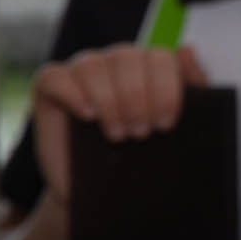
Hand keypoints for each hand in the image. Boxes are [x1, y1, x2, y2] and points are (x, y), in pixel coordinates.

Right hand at [30, 44, 206, 197]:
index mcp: (148, 64)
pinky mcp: (49, 88)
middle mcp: (114, 61)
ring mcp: (80, 71)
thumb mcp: (176, 122)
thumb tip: (186, 48)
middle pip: (128, 58)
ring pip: (92, 65)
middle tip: (141, 133)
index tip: (166, 124)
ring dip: (108, 101)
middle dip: (137, 98)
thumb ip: (192, 84)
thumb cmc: (143, 153)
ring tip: (117, 134)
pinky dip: (71, 93)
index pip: (160, 57)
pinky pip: (54, 75)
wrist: (104, 191)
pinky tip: (87, 115)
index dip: (165, 90)